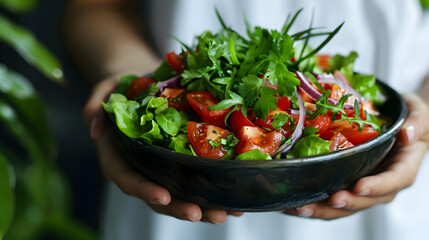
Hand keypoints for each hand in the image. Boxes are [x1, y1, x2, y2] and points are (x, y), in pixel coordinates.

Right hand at [83, 77, 242, 223]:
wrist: (146, 83)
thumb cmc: (124, 87)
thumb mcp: (106, 89)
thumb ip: (96, 104)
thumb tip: (95, 128)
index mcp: (120, 156)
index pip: (128, 178)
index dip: (144, 190)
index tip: (163, 197)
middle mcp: (144, 167)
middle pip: (159, 195)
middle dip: (180, 207)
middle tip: (201, 214)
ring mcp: (165, 167)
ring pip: (182, 193)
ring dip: (204, 206)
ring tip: (227, 212)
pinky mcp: (184, 160)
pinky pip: (199, 179)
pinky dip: (217, 190)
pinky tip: (237, 199)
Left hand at [284, 93, 428, 218]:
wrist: (395, 121)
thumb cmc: (406, 117)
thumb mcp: (418, 113)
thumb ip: (418, 121)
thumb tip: (408, 133)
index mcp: (403, 167)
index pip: (395, 181)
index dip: (378, 187)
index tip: (360, 187)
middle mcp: (383, 182)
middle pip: (367, 200)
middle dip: (348, 203)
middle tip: (330, 199)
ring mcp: (363, 185)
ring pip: (346, 206)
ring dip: (324, 209)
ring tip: (302, 207)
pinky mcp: (346, 184)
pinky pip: (331, 200)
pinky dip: (313, 204)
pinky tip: (293, 204)